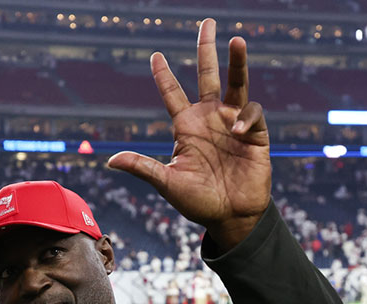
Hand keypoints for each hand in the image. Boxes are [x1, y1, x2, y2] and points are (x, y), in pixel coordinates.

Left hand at [107, 18, 270, 244]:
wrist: (230, 218)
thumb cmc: (198, 202)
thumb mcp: (168, 183)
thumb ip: (143, 168)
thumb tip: (110, 161)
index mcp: (186, 126)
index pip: (173, 93)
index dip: (164, 75)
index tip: (155, 55)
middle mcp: (210, 118)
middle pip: (207, 75)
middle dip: (206, 48)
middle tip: (206, 22)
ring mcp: (233, 123)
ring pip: (236, 83)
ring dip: (237, 62)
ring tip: (237, 40)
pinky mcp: (256, 134)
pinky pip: (252, 113)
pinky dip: (246, 118)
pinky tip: (238, 133)